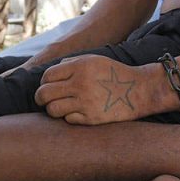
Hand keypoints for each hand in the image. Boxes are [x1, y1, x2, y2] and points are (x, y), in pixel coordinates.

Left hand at [34, 55, 156, 124]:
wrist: (139, 90)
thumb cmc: (114, 73)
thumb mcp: (93, 60)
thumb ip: (71, 63)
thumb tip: (50, 73)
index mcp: (79, 67)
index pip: (47, 76)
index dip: (44, 81)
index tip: (47, 85)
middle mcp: (80, 84)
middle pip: (44, 93)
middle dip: (40, 97)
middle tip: (43, 99)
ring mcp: (85, 103)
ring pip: (52, 110)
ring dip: (52, 109)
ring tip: (57, 107)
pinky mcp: (91, 118)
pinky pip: (68, 119)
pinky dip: (68, 117)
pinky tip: (75, 113)